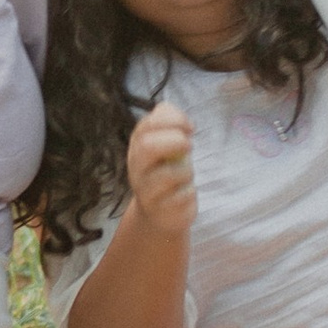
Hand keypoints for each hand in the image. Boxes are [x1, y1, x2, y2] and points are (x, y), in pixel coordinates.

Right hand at [125, 101, 195, 238]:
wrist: (159, 213)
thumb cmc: (165, 171)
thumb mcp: (165, 144)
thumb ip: (167, 121)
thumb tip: (174, 114)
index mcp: (137, 146)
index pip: (148, 125)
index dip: (173, 120)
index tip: (190, 127)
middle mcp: (136, 167)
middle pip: (147, 146)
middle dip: (174, 141)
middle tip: (189, 145)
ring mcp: (145, 190)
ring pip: (166, 175)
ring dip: (185, 171)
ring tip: (187, 174)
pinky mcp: (159, 210)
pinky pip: (179, 197)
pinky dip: (189, 192)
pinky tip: (185, 192)